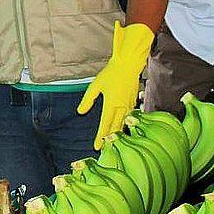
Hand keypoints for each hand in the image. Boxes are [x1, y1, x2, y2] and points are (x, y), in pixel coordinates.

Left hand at [77, 22, 155, 149]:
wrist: (129, 64)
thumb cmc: (111, 73)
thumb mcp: (95, 85)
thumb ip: (87, 100)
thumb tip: (80, 111)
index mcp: (111, 104)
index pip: (105, 125)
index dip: (100, 137)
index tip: (97, 147)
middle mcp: (121, 107)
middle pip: (115, 128)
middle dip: (109, 139)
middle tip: (104, 149)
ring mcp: (129, 105)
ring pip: (123, 124)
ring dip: (117, 133)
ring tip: (112, 142)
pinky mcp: (133, 102)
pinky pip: (128, 117)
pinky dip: (124, 125)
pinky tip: (121, 128)